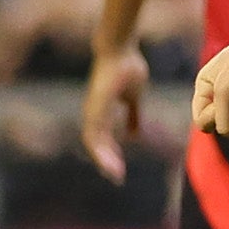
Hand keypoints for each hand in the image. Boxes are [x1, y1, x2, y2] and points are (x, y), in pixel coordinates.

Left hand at [80, 37, 148, 179]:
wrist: (121, 49)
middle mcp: (94, 113)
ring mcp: (93, 110)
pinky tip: (109, 158)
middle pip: (96, 144)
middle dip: (107, 162)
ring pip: (93, 141)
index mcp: (102, 113)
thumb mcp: (134, 98)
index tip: (120, 170)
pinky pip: (95, 131)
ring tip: (115, 174)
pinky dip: (101, 147)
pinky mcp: (95, 106)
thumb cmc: (126, 68)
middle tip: (117, 179)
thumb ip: (133, 115)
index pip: (103, 139)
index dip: (111, 154)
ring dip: (104, 159)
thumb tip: (135, 135)